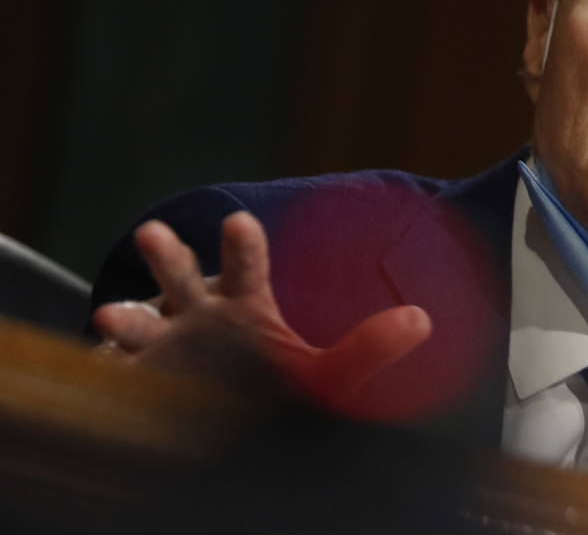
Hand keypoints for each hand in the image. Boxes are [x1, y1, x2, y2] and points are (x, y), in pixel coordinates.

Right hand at [92, 211, 431, 414]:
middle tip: (152, 233)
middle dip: (167, 257)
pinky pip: (116, 375)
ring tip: (110, 317)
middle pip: (179, 278)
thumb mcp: (327, 374)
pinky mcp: (136, 384)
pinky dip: (108, 371)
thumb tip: (423, 321)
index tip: (238, 220)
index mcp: (245, 305)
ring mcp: (162, 349)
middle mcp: (198, 318)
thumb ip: (370, 350)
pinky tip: (102, 370)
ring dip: (125, 317)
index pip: (247, 265)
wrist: (229, 430)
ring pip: (136, 323)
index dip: (241, 243)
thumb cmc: (274, 386)